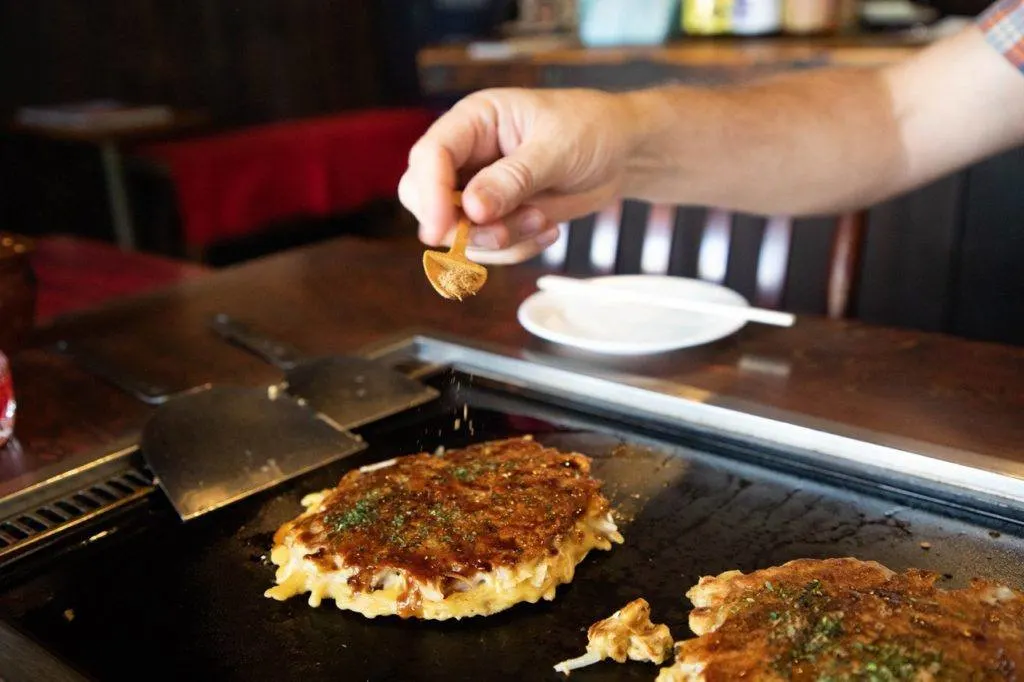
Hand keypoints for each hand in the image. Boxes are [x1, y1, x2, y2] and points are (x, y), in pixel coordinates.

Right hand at [399, 88, 637, 263]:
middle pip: (423, 198)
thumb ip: (513, 178)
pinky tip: (546, 229)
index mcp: (474, 121)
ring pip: (455, 232)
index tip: (441, 230)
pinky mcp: (495, 218)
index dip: (430, 194)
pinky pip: (485, 250)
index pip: (430, 155)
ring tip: (542, 221)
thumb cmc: (591, 130)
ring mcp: (477, 190)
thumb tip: (472, 208)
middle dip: (459, 226)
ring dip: (499, 240)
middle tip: (501, 234)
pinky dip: (515, 249)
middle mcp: (466, 155)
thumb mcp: (556, 149)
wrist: (620, 154)